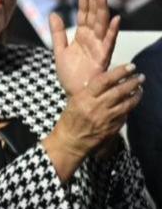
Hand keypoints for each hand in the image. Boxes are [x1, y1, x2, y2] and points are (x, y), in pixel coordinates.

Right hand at [45, 62, 143, 178]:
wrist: (70, 141)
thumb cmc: (70, 120)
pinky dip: (129, 108)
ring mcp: (106, 118)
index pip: (104, 81)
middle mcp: (96, 107)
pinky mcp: (113, 128)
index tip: (129, 66)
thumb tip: (106, 81)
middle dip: (132, 82)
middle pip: (119, 91)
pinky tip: (132, 103)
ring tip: (140, 89)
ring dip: (136, 95)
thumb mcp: (75, 101)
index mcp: (84, 98)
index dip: (119, 72)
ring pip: (126, 103)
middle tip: (140, 76)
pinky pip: (125, 115)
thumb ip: (90, 92)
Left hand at [53, 0, 117, 95]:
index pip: (83, 13)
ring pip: (101, 25)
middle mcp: (92, 39)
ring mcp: (99, 47)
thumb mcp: (59, 51)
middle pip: (93, 15)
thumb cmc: (70, 75)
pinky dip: (112, 31)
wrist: (76, 94)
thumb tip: (54, 14)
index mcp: (82, 36)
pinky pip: (109, 42)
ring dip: (102, 10)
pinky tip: (115, 19)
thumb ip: (58, 33)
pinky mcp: (103, 57)